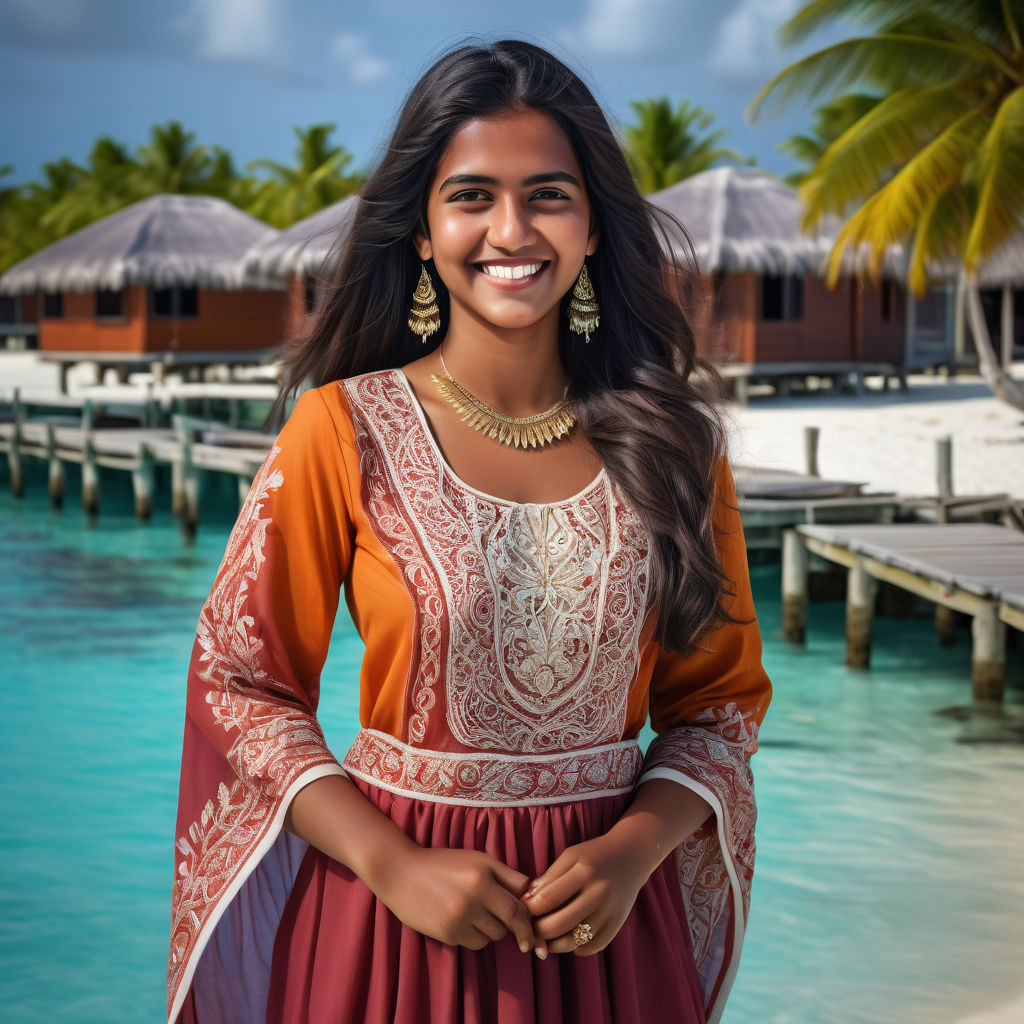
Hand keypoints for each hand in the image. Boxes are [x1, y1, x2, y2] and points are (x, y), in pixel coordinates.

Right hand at [370, 844, 536, 952]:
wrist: (401, 872)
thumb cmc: (444, 864)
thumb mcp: (477, 859)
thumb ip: (506, 875)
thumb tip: (532, 894)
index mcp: (484, 874)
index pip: (520, 902)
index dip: (529, 916)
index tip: (532, 925)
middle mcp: (475, 895)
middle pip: (511, 922)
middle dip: (518, 929)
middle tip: (522, 937)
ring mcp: (460, 916)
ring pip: (493, 935)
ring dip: (492, 930)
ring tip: (477, 915)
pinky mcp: (448, 933)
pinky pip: (474, 943)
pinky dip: (474, 937)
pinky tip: (462, 922)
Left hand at [521, 829, 655, 955]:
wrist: (631, 857)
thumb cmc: (594, 855)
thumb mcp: (570, 856)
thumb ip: (548, 877)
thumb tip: (526, 901)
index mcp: (585, 872)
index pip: (548, 898)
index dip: (530, 908)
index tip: (522, 909)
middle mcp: (600, 894)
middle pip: (559, 924)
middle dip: (538, 930)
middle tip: (530, 926)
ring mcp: (610, 913)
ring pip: (573, 942)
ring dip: (553, 944)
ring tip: (544, 936)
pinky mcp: (616, 926)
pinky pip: (589, 947)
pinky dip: (574, 947)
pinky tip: (567, 936)